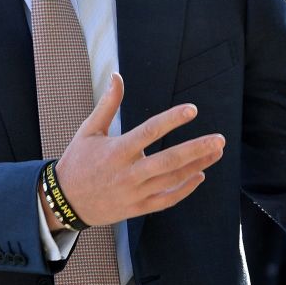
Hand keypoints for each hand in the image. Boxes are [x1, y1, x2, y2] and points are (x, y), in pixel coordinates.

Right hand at [47, 73, 223, 228]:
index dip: (172, 120)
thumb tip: (117, 75)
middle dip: (197, 150)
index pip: (149, 132)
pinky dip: (186, 189)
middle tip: (220, 140)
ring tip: (216, 152)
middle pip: (169, 161)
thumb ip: (108, 104)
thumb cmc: (77, 161)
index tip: (192, 110)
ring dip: (197, 166)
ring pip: (172, 181)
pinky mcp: (138, 208)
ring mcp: (135, 193)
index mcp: (116, 151)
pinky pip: (167, 199)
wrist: (65, 200)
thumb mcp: (88, 130)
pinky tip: (200, 175)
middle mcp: (128, 173)